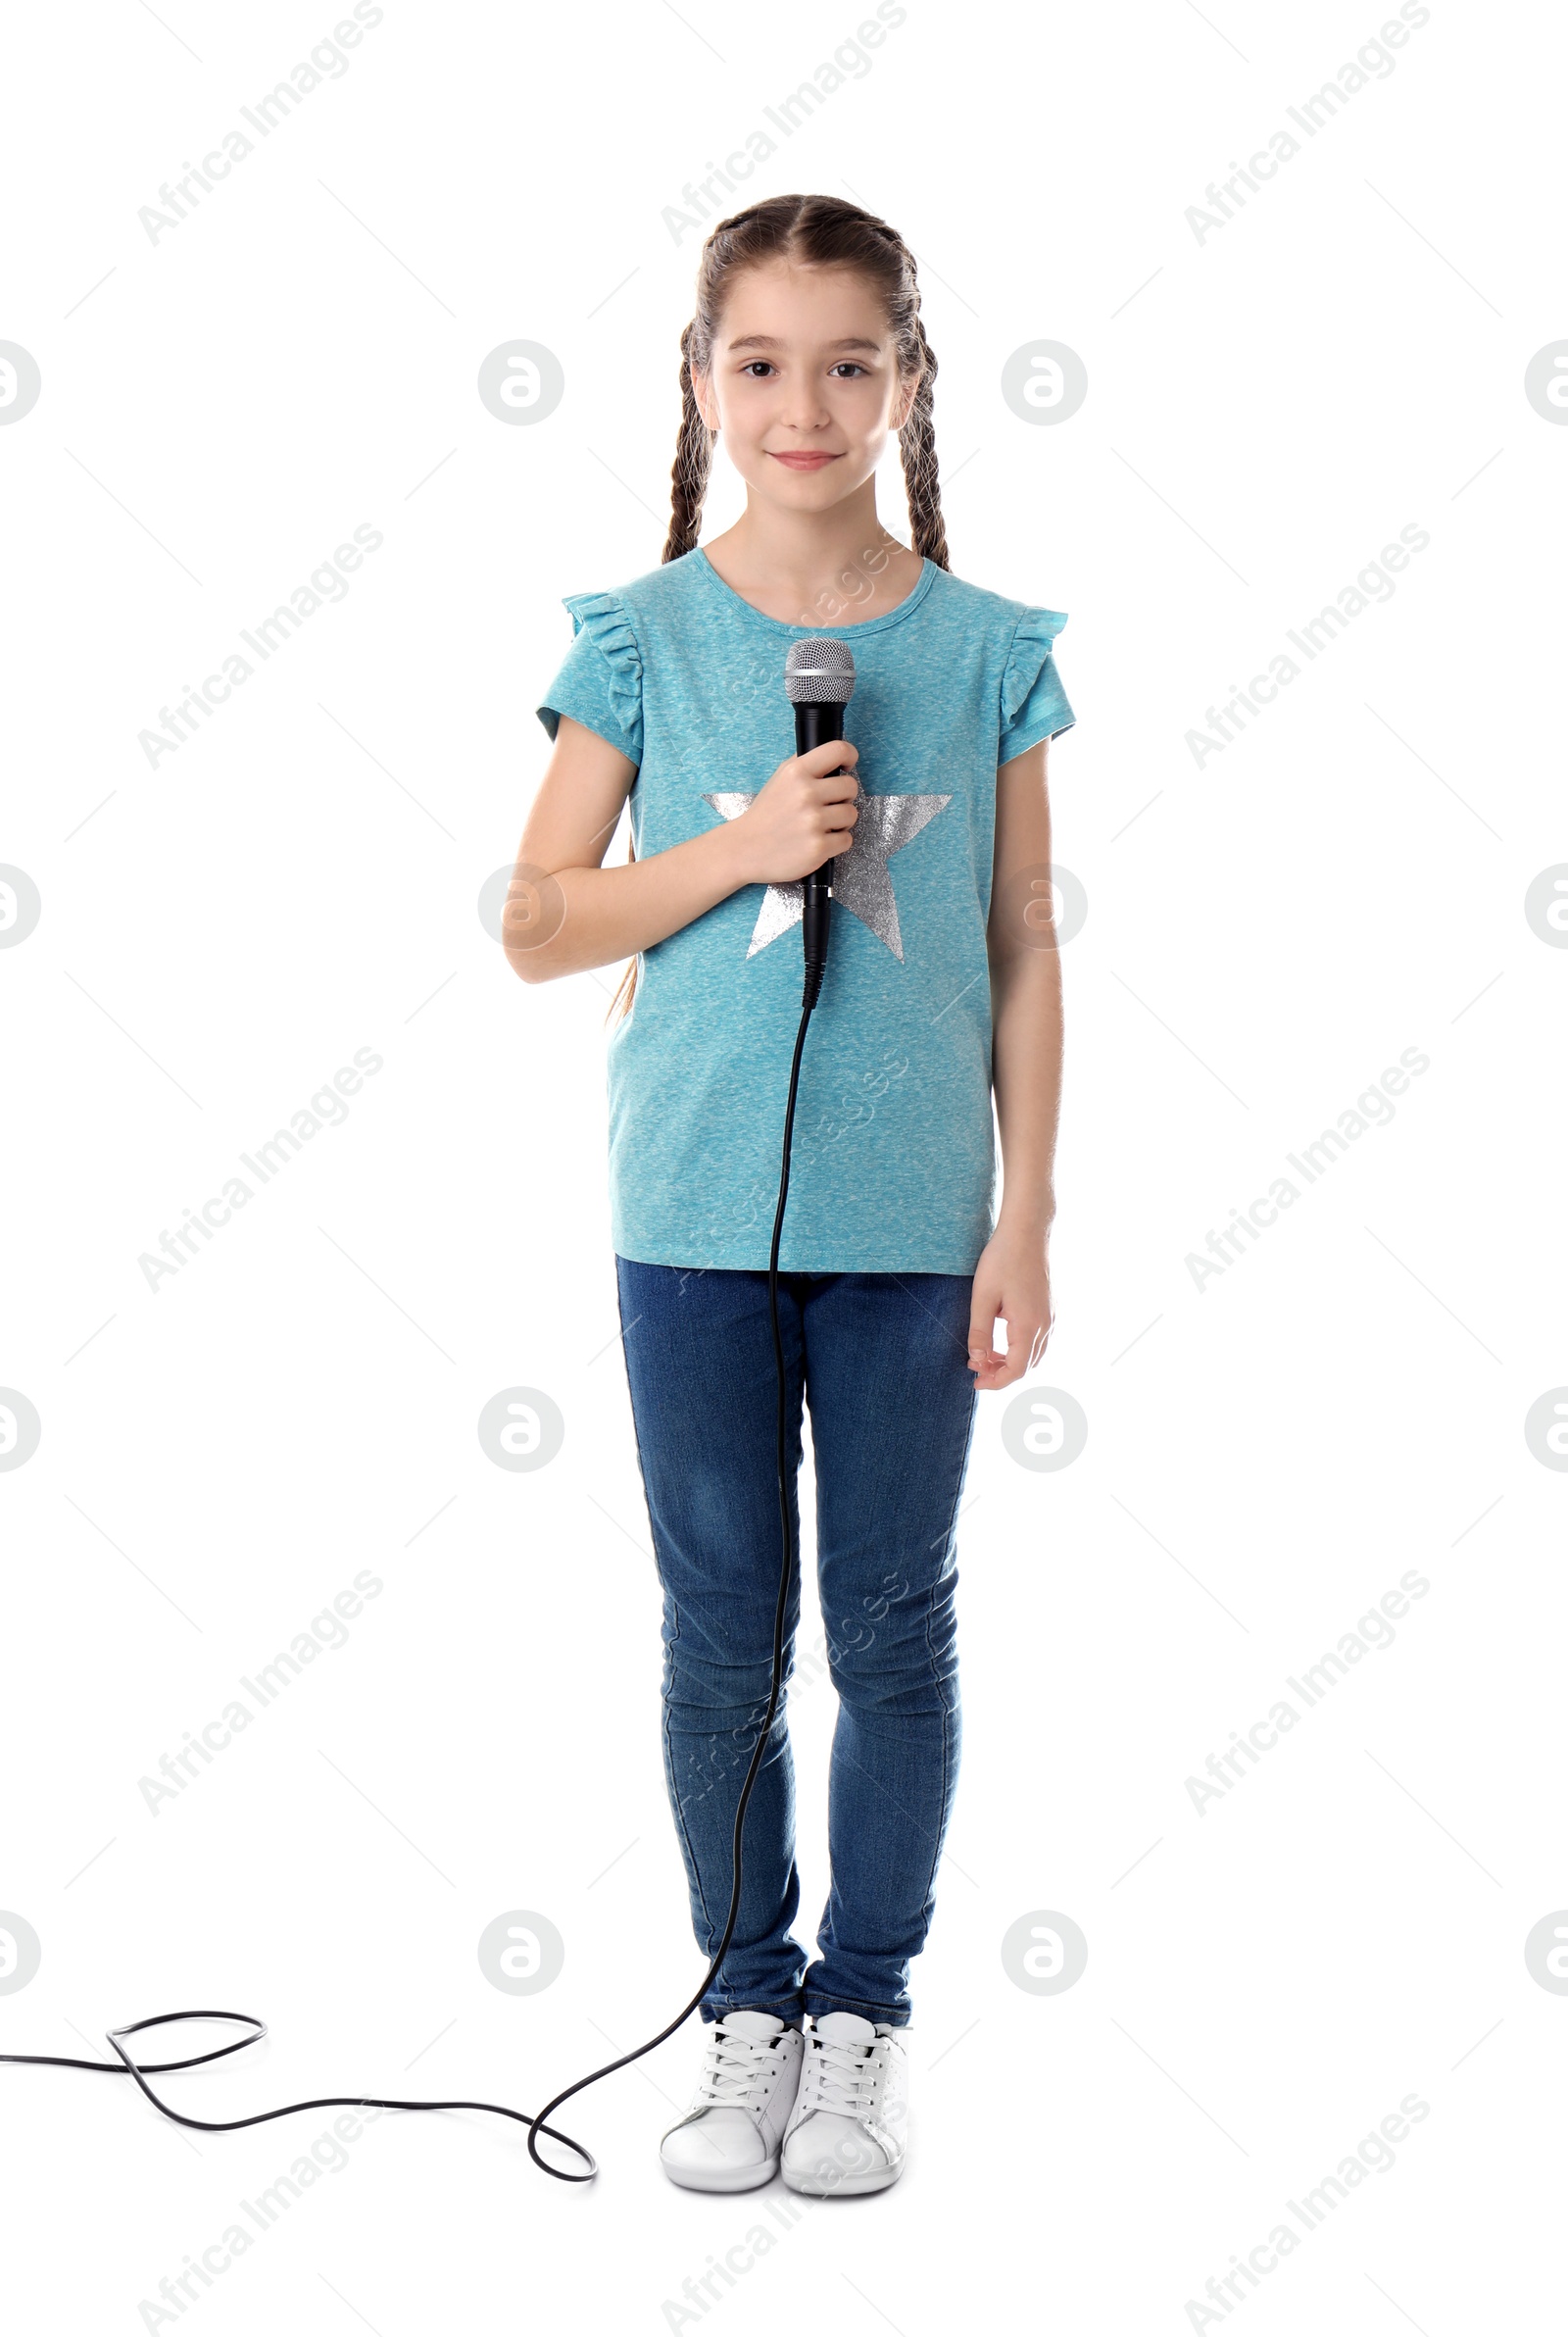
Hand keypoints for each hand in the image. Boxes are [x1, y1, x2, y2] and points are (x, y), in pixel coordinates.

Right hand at [728, 740, 859, 884]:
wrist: (745, 848)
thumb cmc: (766, 815)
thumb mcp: (779, 779)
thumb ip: (804, 765)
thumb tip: (831, 756)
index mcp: (796, 772)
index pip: (839, 750)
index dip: (850, 756)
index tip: (847, 767)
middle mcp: (806, 794)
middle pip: (851, 787)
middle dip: (843, 797)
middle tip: (828, 805)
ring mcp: (813, 821)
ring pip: (851, 814)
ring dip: (841, 822)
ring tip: (822, 825)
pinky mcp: (818, 847)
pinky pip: (846, 840)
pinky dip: (836, 843)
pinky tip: (818, 840)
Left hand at [967, 1225, 1052, 1391]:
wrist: (1027, 1232)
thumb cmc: (1002, 1260)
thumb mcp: (982, 1298)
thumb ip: (979, 1333)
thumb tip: (977, 1361)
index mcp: (1028, 1326)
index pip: (1016, 1370)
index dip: (995, 1382)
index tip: (975, 1382)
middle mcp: (1045, 1325)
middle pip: (1027, 1366)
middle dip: (1001, 1372)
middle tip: (975, 1366)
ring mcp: (1051, 1317)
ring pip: (1034, 1354)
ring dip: (1011, 1361)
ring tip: (985, 1354)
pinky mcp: (1049, 1308)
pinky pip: (1039, 1340)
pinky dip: (1021, 1348)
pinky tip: (1001, 1337)